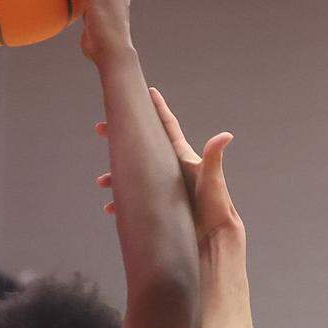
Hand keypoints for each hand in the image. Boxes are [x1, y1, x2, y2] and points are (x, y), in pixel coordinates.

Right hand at [97, 89, 239, 245]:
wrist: (215, 236)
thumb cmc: (216, 206)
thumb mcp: (213, 180)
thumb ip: (214, 157)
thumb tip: (226, 135)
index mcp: (181, 158)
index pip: (167, 127)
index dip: (157, 108)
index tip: (146, 91)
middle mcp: (170, 170)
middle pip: (142, 148)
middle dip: (121, 138)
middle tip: (100, 129)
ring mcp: (163, 188)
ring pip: (133, 176)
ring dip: (116, 177)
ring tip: (101, 181)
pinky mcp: (159, 206)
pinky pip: (135, 201)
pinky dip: (122, 204)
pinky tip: (111, 209)